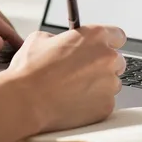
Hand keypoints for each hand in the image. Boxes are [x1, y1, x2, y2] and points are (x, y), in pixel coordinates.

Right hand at [0, 25, 126, 133]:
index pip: (117, 35)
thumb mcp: (40, 39)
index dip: (107, 43)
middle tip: (81, 73)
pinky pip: (105, 103)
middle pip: (116, 61)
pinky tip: (73, 103)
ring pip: (112, 84)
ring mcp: (109, 84)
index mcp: (94, 36)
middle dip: (102, 66)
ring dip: (99, 86)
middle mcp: (107, 58)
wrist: (24, 101)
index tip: (100, 48)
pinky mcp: (106, 106)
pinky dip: (93, 104)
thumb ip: (61, 38)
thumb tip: (63, 44)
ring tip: (73, 90)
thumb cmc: (30, 71)